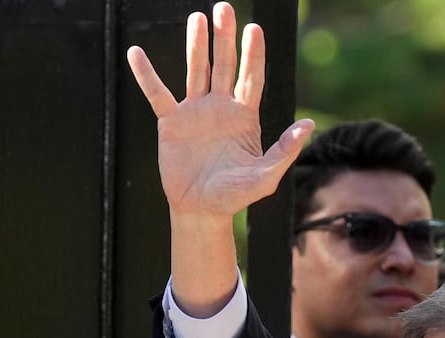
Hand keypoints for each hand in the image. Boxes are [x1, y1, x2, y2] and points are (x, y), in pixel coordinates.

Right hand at [127, 2, 313, 222]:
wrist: (200, 210)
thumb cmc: (235, 195)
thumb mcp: (265, 176)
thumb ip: (285, 151)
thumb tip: (308, 125)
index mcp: (245, 116)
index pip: (252, 77)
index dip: (253, 53)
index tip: (254, 29)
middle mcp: (221, 107)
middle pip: (224, 65)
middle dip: (224, 38)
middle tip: (223, 8)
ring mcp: (195, 111)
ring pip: (196, 71)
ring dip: (196, 45)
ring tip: (197, 18)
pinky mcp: (171, 122)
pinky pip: (157, 94)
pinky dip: (146, 75)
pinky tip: (136, 53)